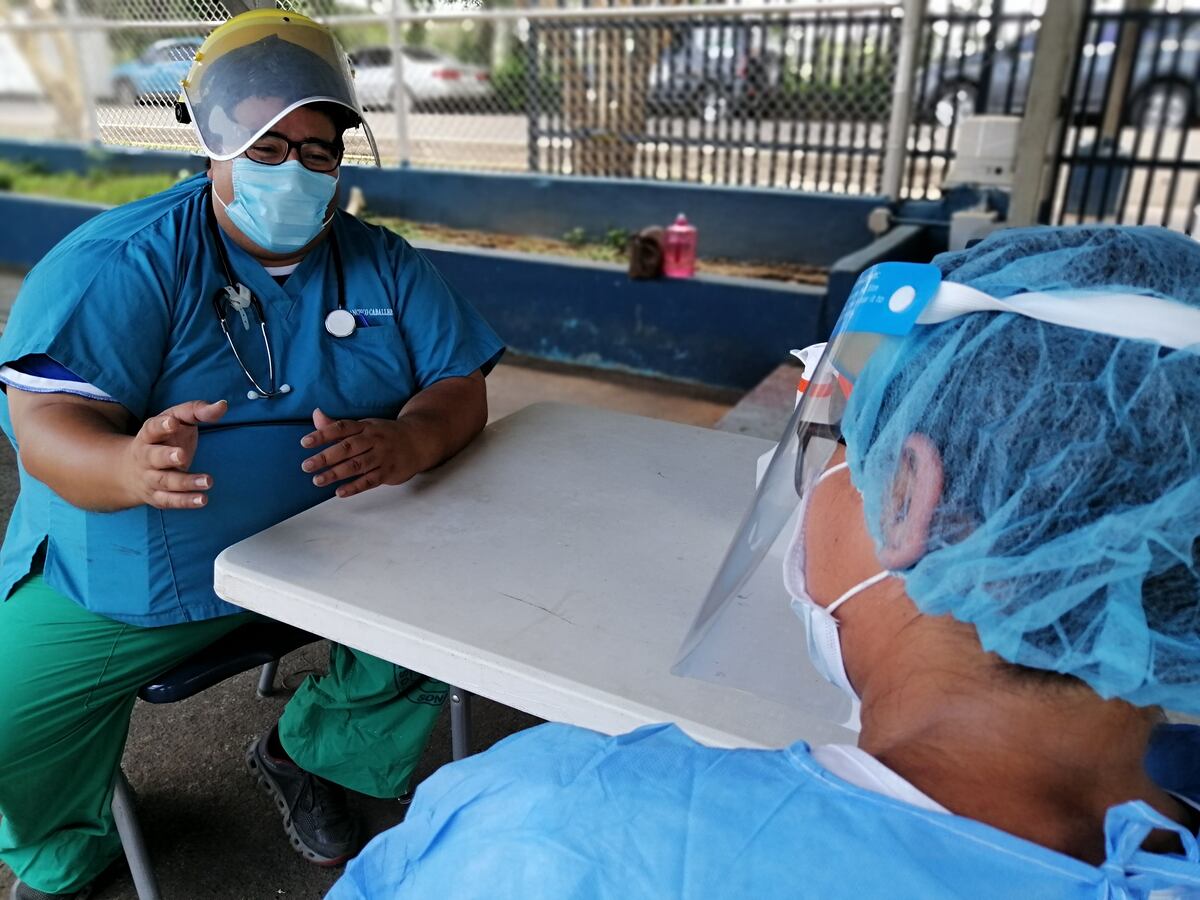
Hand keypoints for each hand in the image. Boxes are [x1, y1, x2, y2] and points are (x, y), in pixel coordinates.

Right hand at [121, 399, 226, 508]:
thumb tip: (222, 405)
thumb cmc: (164, 439)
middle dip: (167, 456)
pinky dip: (185, 501)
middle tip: (182, 455)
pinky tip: (203, 499)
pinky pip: (170, 500)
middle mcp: (145, 457)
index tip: (173, 422)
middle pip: (153, 457)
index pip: (152, 428)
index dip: (161, 425)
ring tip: (208, 481)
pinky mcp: (157, 496)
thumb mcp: (177, 420)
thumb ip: (198, 411)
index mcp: (148, 435)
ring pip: (164, 481)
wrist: (131, 471)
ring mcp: (149, 478)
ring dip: (185, 483)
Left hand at [300, 407, 419, 498]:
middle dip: (326, 457)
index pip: (342, 428)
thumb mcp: (364, 426)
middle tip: (307, 466)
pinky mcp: (388, 472)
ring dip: (336, 473)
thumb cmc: (385, 434)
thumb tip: (316, 414)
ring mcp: (382, 456)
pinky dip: (354, 487)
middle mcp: (374, 440)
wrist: (419, 441)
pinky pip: (370, 481)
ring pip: (357, 465)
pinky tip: (340, 492)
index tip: (305, 443)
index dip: (323, 434)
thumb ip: (338, 425)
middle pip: (348, 448)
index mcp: (365, 426)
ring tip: (318, 480)